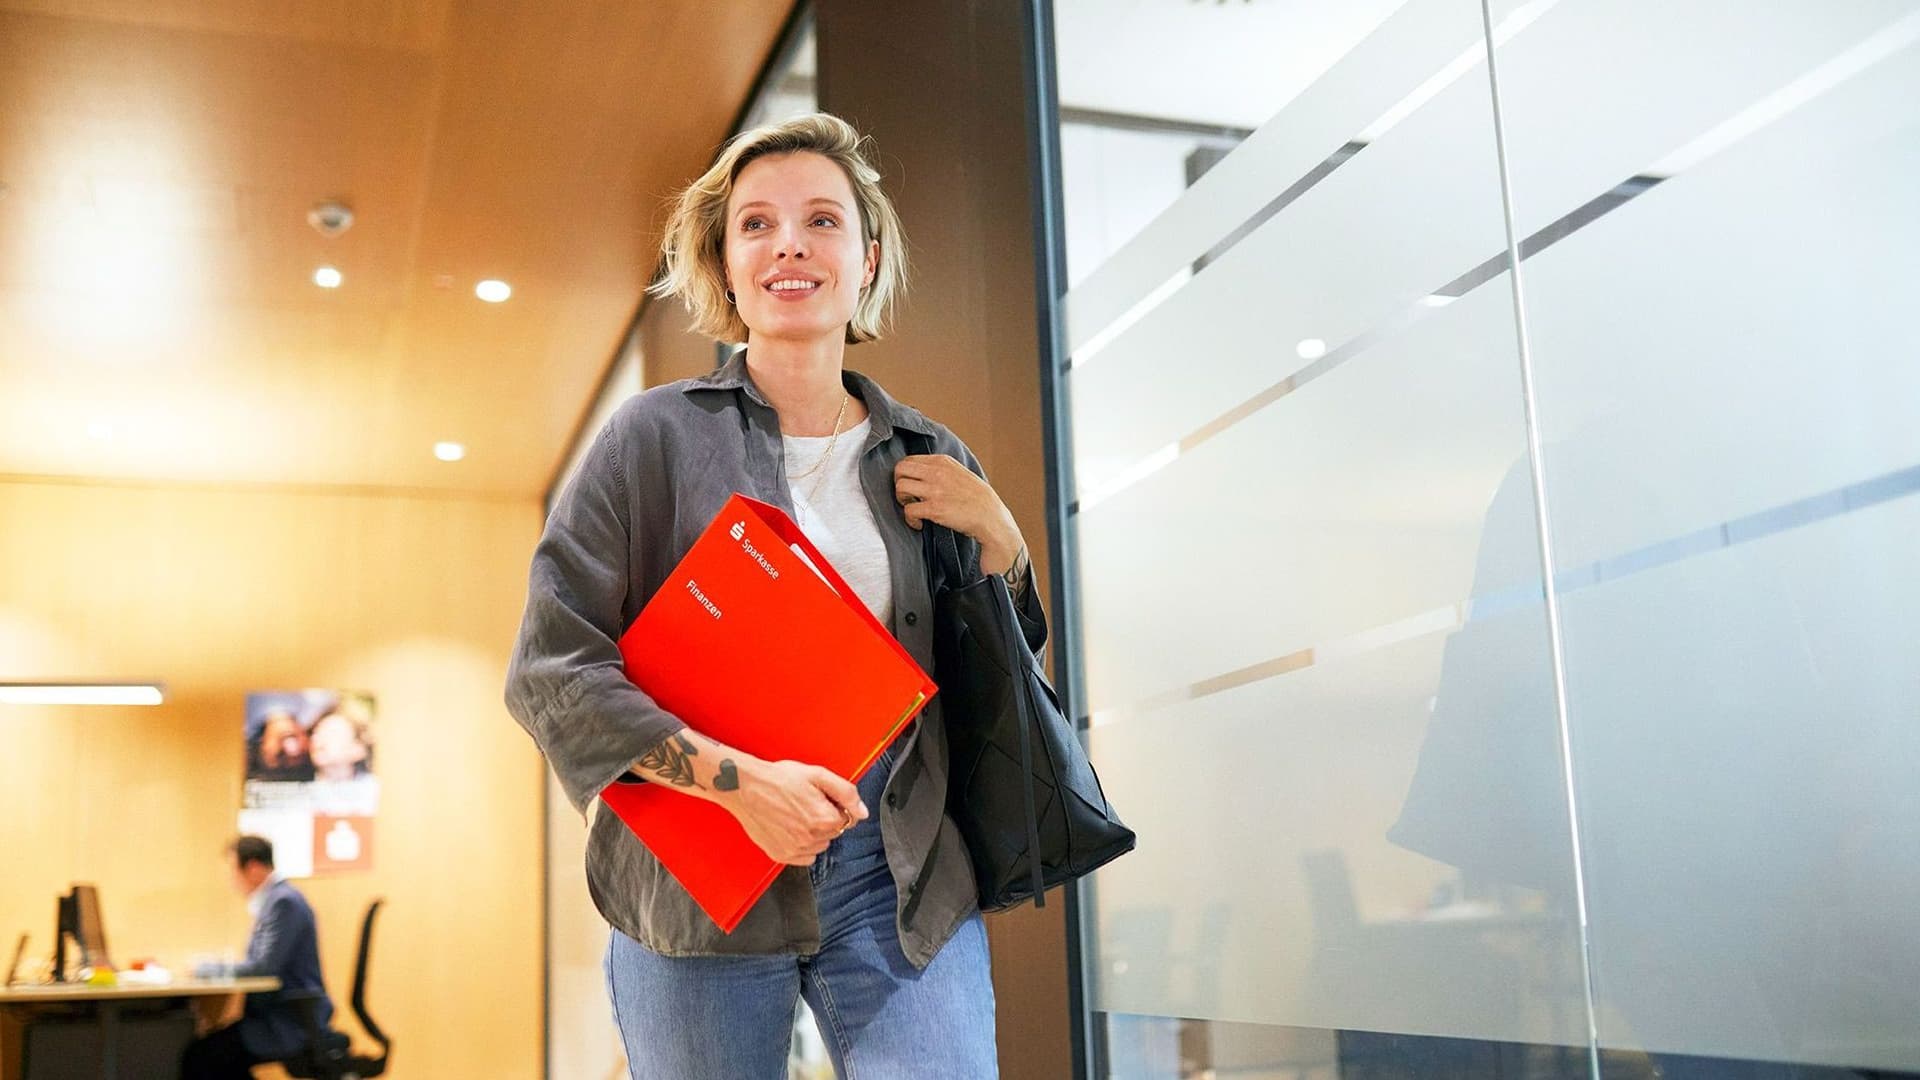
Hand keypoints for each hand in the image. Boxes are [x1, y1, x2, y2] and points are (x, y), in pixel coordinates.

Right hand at [723, 759, 866, 865]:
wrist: (745, 786)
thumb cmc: (778, 779)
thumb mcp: (818, 775)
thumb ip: (846, 793)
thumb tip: (862, 812)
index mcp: (824, 818)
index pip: (847, 819)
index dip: (835, 806)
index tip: (821, 798)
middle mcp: (811, 838)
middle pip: (833, 833)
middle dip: (824, 819)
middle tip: (805, 803)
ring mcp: (795, 849)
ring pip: (819, 845)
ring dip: (813, 833)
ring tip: (795, 814)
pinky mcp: (781, 855)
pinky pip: (804, 857)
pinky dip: (801, 846)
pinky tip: (790, 828)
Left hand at [893, 454, 1026, 575]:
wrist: (990, 517)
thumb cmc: (977, 498)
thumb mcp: (960, 472)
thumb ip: (940, 468)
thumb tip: (920, 471)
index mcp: (942, 461)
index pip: (909, 460)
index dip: (905, 474)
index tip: (911, 485)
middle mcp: (937, 472)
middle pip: (899, 469)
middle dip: (898, 483)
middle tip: (907, 496)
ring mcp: (935, 490)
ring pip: (900, 488)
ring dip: (902, 500)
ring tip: (913, 508)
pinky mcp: (934, 509)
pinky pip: (908, 511)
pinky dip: (910, 519)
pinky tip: (919, 524)